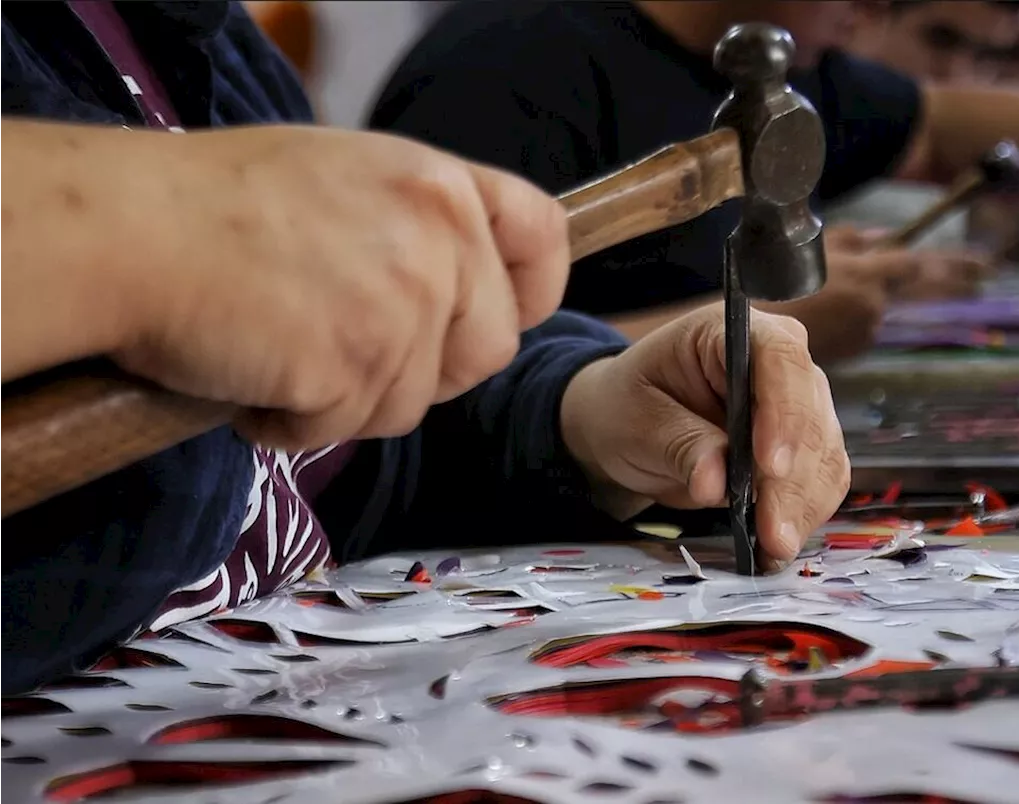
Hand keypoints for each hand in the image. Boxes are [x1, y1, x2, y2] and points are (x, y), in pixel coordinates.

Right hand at [112, 125, 568, 448]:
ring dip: (349, 399)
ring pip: (413, 401)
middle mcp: (439, 244)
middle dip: (429, 370)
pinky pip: (345, 427)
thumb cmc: (217, 201)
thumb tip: (458, 292)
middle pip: (488, 348)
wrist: (133, 232)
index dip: (531, 289)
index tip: (506, 314)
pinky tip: (253, 378)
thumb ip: (421, 227)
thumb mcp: (349, 178)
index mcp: (441, 186)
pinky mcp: (355, 368)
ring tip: (281, 352)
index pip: (543, 238)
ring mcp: (403, 309)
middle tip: (353, 354)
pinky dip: (295, 423)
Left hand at [560, 304, 849, 571]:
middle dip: (793, 479)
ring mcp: (797, 403)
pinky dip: (804, 514)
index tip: (770, 466)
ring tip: (774, 548)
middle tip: (772, 533)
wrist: (628, 425)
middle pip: (810, 412)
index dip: (783, 411)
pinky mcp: (803, 445)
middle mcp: (778, 361)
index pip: (779, 358)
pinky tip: (780, 544)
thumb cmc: (628, 406)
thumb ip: (680, 445)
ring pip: (824, 452)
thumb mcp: (637, 421)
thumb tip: (716, 484)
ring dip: (803, 505)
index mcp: (731, 331)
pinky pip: (820, 479)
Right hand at [756, 225, 990, 361]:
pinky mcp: (854, 349)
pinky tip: (828, 312)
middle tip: (984, 272)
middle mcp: (873, 305)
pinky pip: (863, 325)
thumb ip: (856, 240)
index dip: (951, 263)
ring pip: (879, 306)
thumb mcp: (816, 245)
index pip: (916, 264)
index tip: (984, 263)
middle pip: (912, 288)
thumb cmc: (777, 281)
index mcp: (866, 275)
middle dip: (948, 279)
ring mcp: (865, 330)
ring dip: (872, 296)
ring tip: (842, 291)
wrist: (751, 330)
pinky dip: (855, 315)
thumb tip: (885, 236)